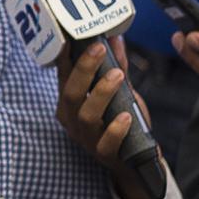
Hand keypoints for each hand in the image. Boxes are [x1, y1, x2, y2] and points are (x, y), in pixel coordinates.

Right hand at [54, 38, 158, 198]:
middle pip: (71, 94)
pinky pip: (106, 143)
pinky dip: (115, 128)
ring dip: (101, 92)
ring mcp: (86, 139)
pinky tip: (125, 116)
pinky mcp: (104, 155)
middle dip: (84, 69)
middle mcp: (72, 120)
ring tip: (118, 75)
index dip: (64, 56)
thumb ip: (117, 67)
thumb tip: (116, 37)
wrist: (135, 161)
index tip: (70, 36)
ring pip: (86, 115)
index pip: (63, 76)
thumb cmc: (120, 122)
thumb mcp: (119, 91)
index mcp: (70, 102)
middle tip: (100, 49)